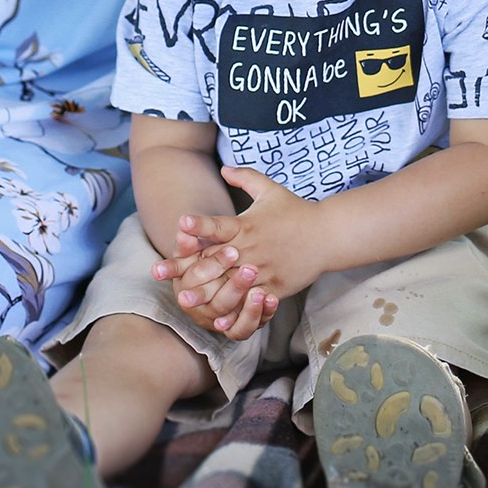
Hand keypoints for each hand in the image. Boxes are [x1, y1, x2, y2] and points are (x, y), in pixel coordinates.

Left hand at [159, 168, 334, 340]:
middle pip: (213, 259)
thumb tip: (223, 167)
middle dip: (185, 266)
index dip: (199, 223)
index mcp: (246, 225)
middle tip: (160, 271)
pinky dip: (235, 311)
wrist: (327, 235)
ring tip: (184, 299)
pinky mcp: (274, 287)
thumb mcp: (270, 189)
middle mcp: (250, 248)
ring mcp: (262, 270)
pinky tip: (218, 320)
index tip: (180, 222)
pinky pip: (251, 302)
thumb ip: (245, 178)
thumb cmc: (296, 211)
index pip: (218, 224)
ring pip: (229, 284)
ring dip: (205, 292)